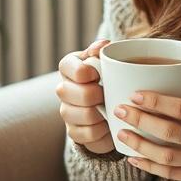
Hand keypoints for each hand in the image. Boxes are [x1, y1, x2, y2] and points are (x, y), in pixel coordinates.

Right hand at [56, 39, 114, 154]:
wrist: (117, 105)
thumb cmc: (113, 77)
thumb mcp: (111, 61)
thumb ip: (106, 52)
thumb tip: (103, 46)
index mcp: (70, 67)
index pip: (66, 66)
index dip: (82, 72)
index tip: (97, 74)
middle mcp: (64, 89)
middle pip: (65, 92)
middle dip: (90, 94)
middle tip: (106, 94)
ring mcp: (67, 112)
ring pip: (75, 114)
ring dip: (96, 113)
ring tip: (109, 109)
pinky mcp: (75, 132)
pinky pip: (85, 134)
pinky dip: (100, 131)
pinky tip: (109, 124)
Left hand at [114, 59, 180, 180]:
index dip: (156, 101)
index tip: (135, 94)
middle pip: (169, 132)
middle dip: (140, 120)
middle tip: (120, 110)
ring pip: (166, 157)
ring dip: (140, 145)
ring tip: (121, 133)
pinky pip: (170, 175)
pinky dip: (149, 167)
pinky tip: (133, 158)